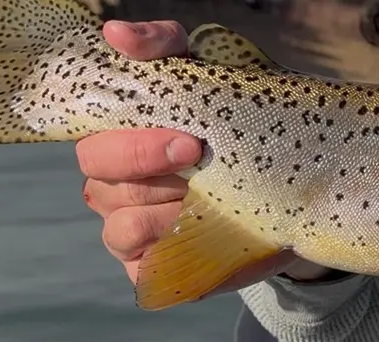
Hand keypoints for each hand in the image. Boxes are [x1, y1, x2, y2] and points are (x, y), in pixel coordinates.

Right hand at [77, 20, 323, 292]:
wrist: (289, 198)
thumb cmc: (239, 131)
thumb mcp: (211, 79)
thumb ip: (165, 47)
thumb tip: (117, 35)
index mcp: (114, 138)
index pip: (90, 135)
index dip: (134, 141)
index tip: (190, 139)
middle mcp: (111, 184)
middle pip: (100, 176)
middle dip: (151, 168)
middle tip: (201, 161)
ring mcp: (126, 230)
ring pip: (120, 225)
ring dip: (166, 214)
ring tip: (209, 203)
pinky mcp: (150, 270)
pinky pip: (141, 266)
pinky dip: (170, 253)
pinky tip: (203, 237)